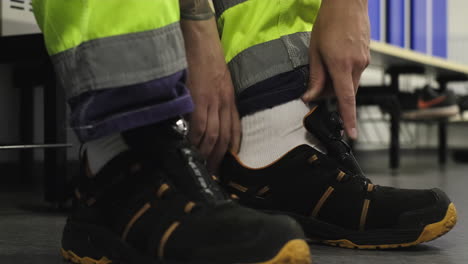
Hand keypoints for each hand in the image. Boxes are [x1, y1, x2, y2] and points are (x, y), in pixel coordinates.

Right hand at [181, 19, 240, 172]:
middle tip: (212, 174)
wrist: (201, 42)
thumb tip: (210, 120)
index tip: (225, 165)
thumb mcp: (221, 82)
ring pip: (212, 135)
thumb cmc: (209, 60)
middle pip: (224, 138)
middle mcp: (224, 104)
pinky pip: (199, 125)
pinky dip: (196, 140)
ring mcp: (212, 102)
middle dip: (219, 158)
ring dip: (206, 153)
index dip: (230, 150)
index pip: (234, 131)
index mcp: (230, 101)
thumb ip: (219, 101)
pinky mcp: (199, 99)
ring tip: (200, 167)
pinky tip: (191, 150)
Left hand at [302, 0, 369, 138]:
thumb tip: (310, 97)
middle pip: (346, 93)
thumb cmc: (328, 23)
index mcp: (341, 66)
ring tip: (326, 64)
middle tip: (317, 87)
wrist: (347, 2)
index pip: (346, 100)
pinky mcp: (366, 56)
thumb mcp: (315, 51)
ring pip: (351, 83)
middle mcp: (357, 66)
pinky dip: (344, 74)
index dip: (348, 119)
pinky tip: (335, 59)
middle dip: (332, 95)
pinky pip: (355, 73)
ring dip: (338, 83)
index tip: (351, 134)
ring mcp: (364, 60)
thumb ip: (315, 77)